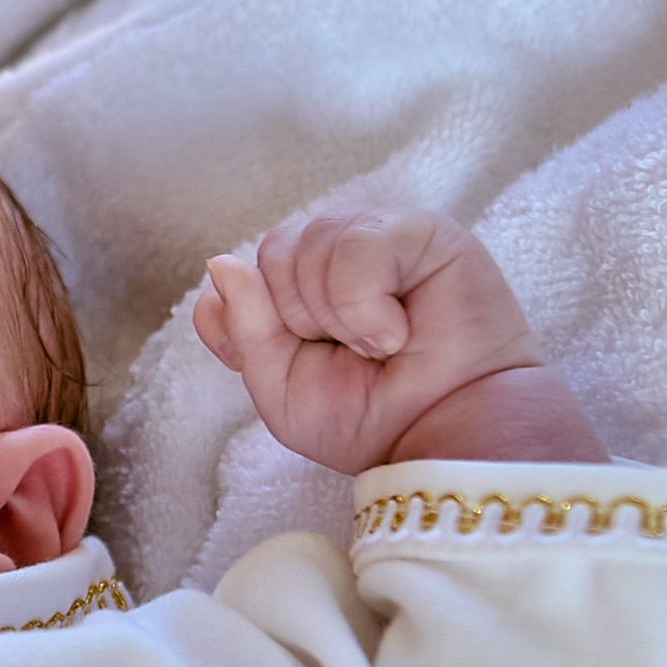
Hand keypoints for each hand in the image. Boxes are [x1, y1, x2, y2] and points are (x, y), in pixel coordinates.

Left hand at [194, 210, 606, 474]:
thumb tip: (220, 261)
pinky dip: (364, 304)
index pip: (236, 275)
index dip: (249, 322)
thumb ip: (243, 325)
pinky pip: (356, 243)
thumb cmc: (373, 418)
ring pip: (306, 244)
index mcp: (300, 288)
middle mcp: (337, 255)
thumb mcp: (279, 386)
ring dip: (335, 315)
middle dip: (297, 321)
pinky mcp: (423, 230)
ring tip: (380, 345)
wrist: (446, 436)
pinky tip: (396, 332)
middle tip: (353, 356)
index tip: (296, 361)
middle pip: (270, 253)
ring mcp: (380, 237)